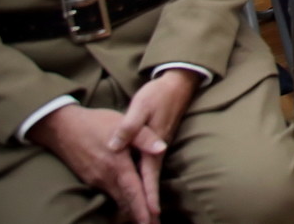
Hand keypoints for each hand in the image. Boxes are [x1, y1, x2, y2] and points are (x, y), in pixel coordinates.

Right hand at [30, 105, 158, 223]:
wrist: (62, 127)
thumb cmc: (96, 123)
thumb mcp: (123, 123)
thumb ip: (144, 137)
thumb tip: (162, 148)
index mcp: (117, 165)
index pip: (133, 192)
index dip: (143, 208)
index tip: (151, 221)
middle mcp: (105, 177)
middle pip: (125, 202)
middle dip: (139, 216)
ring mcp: (96, 180)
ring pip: (116, 199)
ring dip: (130, 211)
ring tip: (143, 220)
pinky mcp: (89, 179)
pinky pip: (108, 194)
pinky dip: (120, 202)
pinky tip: (126, 204)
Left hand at [110, 69, 199, 216]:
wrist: (178, 83)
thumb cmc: (158, 94)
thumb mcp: (140, 107)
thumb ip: (128, 127)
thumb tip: (115, 145)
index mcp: (153, 146)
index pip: (148, 177)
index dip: (147, 196)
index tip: (148, 215)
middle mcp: (158, 150)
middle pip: (151, 182)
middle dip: (150, 204)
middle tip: (150, 223)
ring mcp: (158, 148)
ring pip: (151, 177)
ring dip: (149, 196)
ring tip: (147, 215)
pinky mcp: (156, 144)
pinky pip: (151, 169)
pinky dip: (147, 183)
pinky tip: (143, 188)